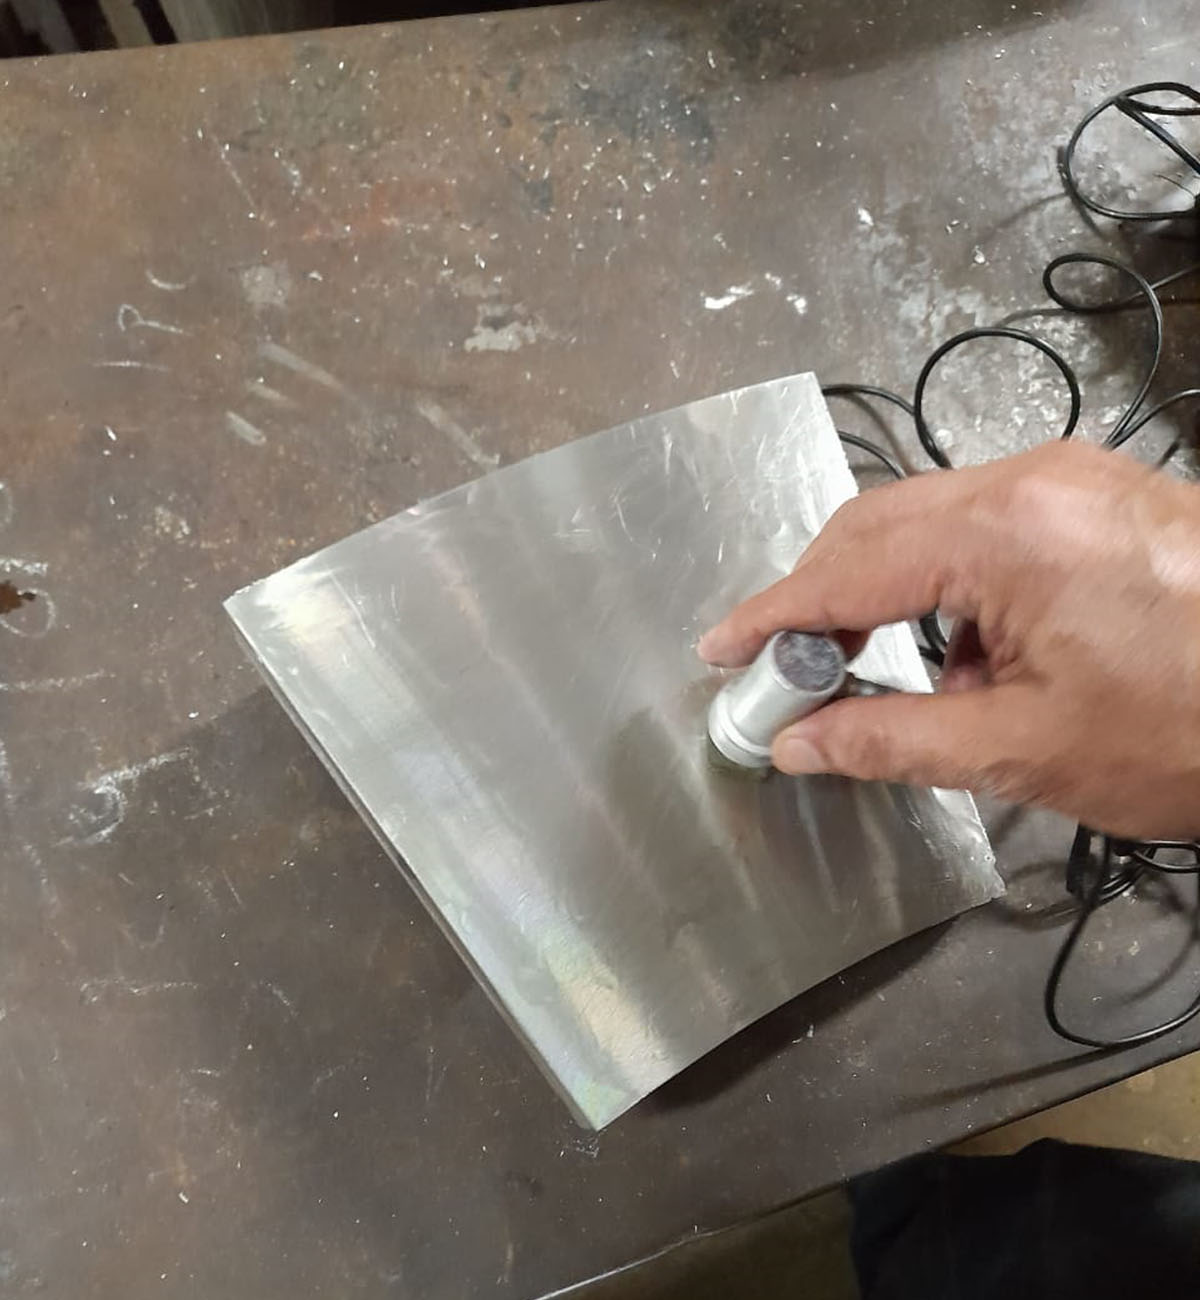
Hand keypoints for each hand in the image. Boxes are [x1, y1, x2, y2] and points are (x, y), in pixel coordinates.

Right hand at [698, 442, 1199, 839]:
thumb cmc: (1194, 727)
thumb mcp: (1025, 750)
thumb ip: (892, 740)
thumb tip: (800, 743)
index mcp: (1006, 533)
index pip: (846, 570)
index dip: (773, 615)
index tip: (721, 650)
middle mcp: (1030, 480)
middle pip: (876, 525)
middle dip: (823, 599)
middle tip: (792, 673)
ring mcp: (1069, 477)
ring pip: (926, 520)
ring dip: (890, 596)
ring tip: (901, 683)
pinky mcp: (1097, 494)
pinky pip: (985, 525)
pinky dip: (950, 587)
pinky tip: (973, 657)